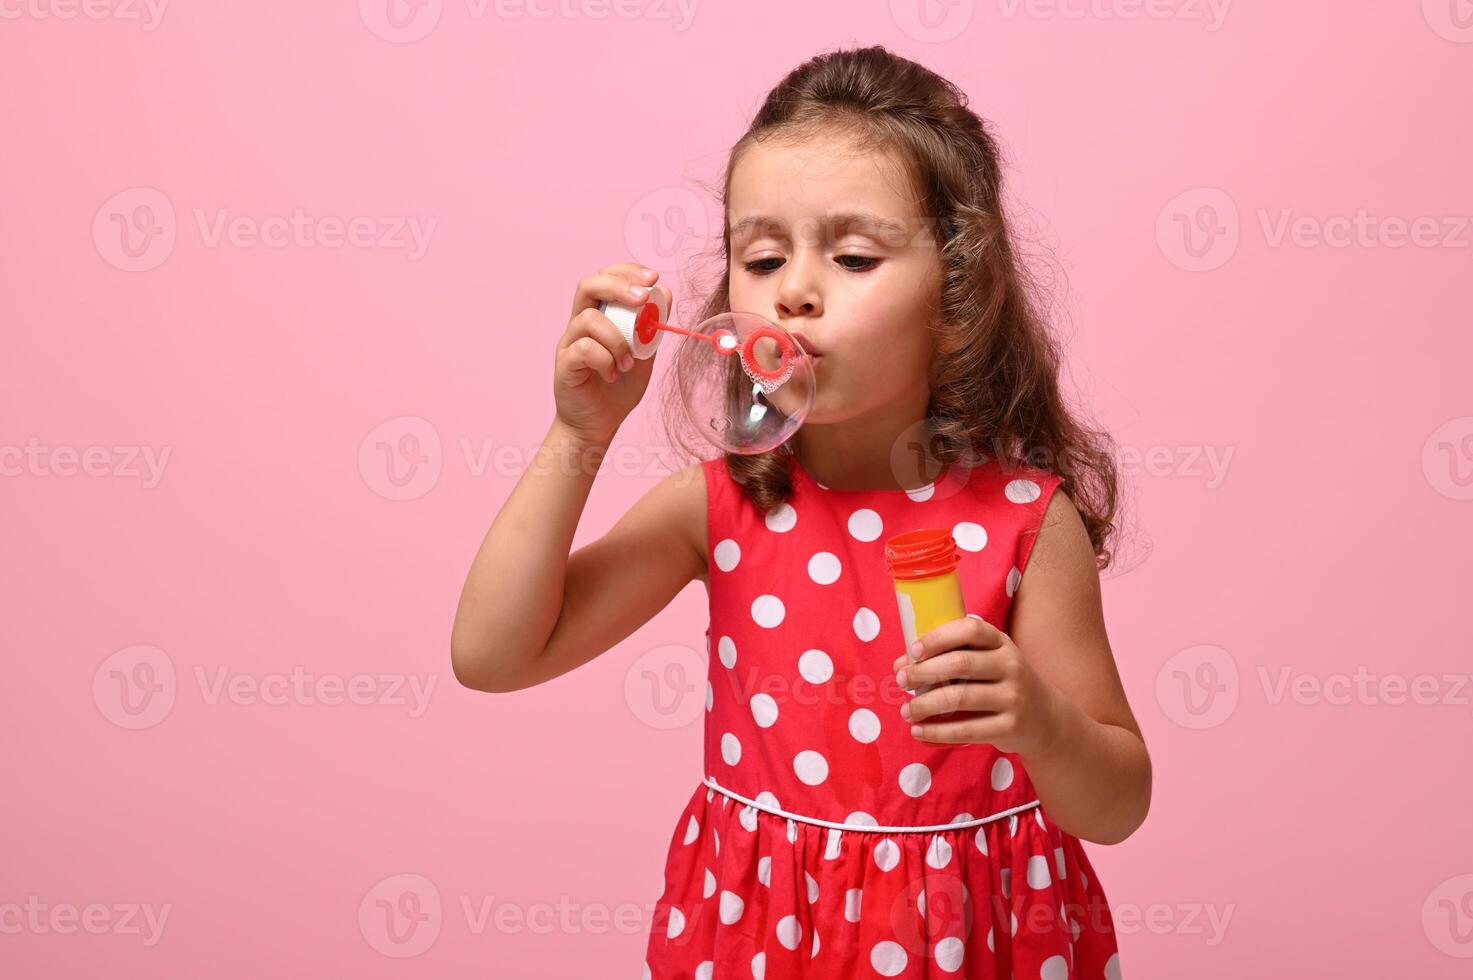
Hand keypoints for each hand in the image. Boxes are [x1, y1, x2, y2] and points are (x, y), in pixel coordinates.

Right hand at [553, 262, 668, 446]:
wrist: (598, 424)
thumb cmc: (618, 388)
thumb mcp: (645, 353)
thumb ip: (653, 326)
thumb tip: (667, 293)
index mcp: (600, 315)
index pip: (605, 278)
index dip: (626, 271)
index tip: (652, 278)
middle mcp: (580, 323)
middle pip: (588, 285)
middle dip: (618, 286)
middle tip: (642, 298)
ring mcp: (569, 342)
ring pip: (589, 318)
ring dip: (617, 339)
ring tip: (628, 363)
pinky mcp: (564, 363)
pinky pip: (584, 348)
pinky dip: (605, 359)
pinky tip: (613, 374)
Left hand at [891, 615, 1064, 755]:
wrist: (1046, 718)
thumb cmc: (1001, 683)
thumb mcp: (987, 661)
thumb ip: (949, 658)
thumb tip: (901, 665)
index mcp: (1001, 642)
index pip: (970, 629)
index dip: (939, 637)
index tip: (914, 650)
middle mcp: (1011, 665)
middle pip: (959, 664)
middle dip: (923, 672)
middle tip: (900, 681)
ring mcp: (1013, 697)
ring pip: (960, 698)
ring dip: (925, 704)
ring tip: (906, 710)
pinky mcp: (1009, 726)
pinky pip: (966, 729)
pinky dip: (937, 731)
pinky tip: (918, 730)